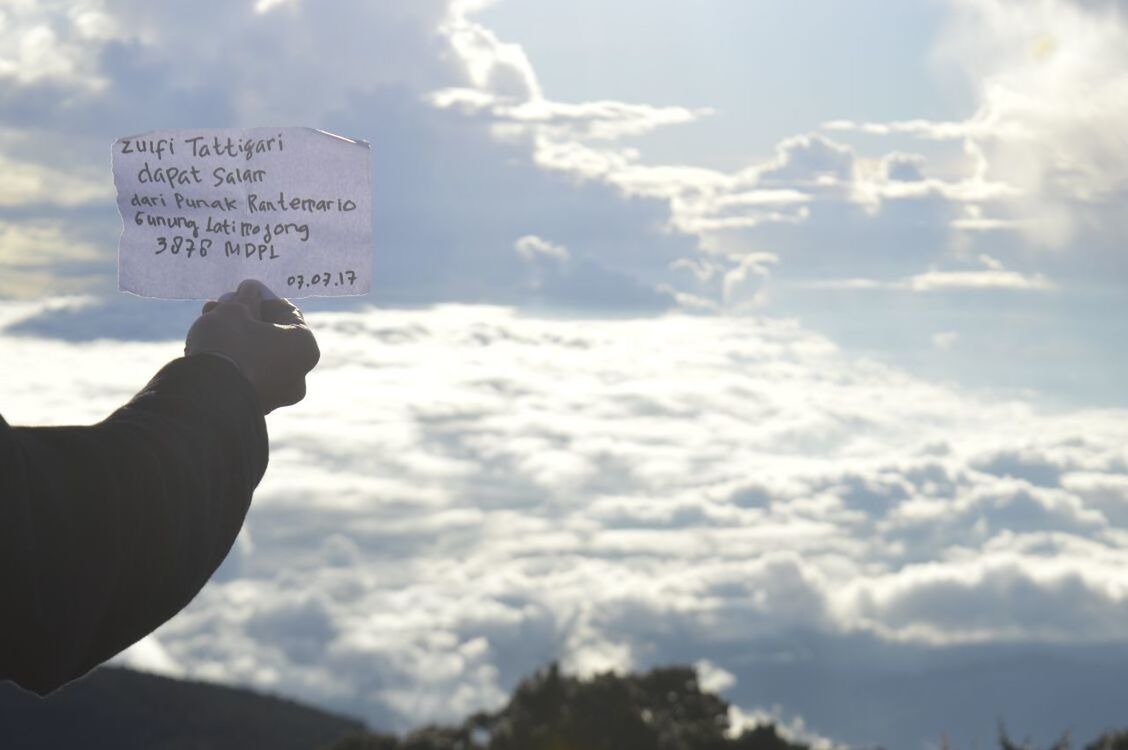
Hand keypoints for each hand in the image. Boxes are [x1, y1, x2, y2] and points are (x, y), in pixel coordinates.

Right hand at [185, 279, 319, 413]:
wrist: (204, 396)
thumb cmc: (228, 345)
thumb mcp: (234, 310)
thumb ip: (246, 298)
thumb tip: (250, 290)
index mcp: (305, 347)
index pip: (288, 312)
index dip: (262, 297)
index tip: (241, 291)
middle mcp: (298, 375)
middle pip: (270, 335)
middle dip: (244, 317)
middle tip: (220, 305)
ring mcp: (277, 396)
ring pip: (256, 355)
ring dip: (234, 337)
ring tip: (206, 323)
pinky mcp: (255, 408)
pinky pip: (246, 376)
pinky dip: (231, 360)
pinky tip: (207, 348)